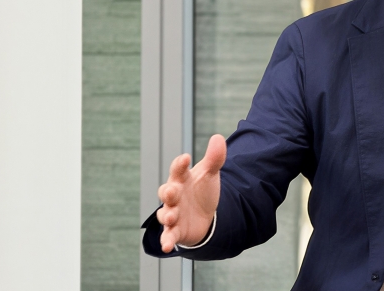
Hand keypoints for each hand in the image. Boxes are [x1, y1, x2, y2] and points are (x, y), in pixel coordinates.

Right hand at [155, 134, 226, 251]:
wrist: (205, 215)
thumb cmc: (201, 190)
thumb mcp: (210, 174)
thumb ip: (214, 158)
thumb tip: (218, 137)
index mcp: (181, 180)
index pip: (177, 170)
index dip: (180, 164)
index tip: (186, 158)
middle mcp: (174, 196)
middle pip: (166, 192)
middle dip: (167, 192)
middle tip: (171, 190)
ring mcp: (173, 214)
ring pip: (165, 214)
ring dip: (166, 215)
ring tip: (171, 215)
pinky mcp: (175, 231)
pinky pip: (168, 236)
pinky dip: (166, 240)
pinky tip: (167, 245)